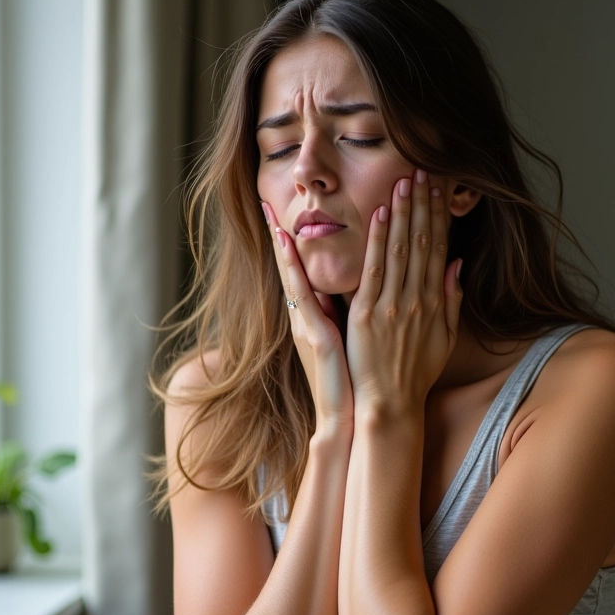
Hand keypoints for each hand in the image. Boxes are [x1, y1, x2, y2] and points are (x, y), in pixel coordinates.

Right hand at [262, 203, 353, 433]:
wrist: (349, 413)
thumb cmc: (350, 376)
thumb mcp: (345, 337)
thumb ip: (340, 311)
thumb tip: (341, 285)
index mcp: (315, 316)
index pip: (301, 271)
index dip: (290, 243)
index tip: (280, 214)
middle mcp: (305, 316)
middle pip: (290, 268)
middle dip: (276, 234)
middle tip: (264, 200)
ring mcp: (305, 323)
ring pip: (291, 274)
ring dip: (282, 242)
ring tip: (271, 211)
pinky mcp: (313, 333)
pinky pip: (303, 293)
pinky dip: (293, 267)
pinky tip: (286, 244)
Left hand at [345, 169, 462, 414]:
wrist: (389, 403)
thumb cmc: (415, 373)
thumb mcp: (444, 339)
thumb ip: (452, 301)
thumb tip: (458, 264)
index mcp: (435, 303)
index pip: (439, 249)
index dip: (440, 217)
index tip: (440, 190)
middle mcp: (416, 299)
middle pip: (423, 243)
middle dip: (424, 205)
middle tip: (424, 171)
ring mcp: (391, 306)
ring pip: (401, 250)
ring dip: (403, 213)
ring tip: (406, 181)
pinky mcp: (365, 315)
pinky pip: (374, 271)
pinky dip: (379, 241)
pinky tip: (381, 214)